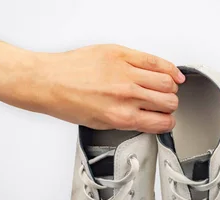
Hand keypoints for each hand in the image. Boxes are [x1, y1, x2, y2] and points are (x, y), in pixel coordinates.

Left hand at [30, 45, 184, 132]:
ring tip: (165, 88)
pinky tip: (172, 73)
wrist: (47, 82)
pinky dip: (169, 68)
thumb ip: (127, 121)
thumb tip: (147, 118)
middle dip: (170, 105)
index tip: (166, 120)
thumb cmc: (67, 102)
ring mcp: (125, 73)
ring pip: (167, 82)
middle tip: (164, 104)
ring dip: (170, 88)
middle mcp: (126, 95)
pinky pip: (155, 61)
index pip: (162, 122)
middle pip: (169, 101)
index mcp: (122, 117)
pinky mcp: (120, 55)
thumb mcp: (100, 123)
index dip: (167, 122)